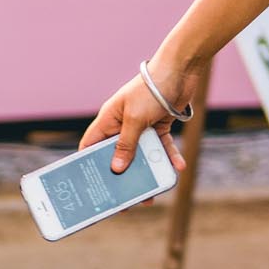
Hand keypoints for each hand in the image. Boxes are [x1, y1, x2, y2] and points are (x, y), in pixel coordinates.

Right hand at [79, 62, 194, 183]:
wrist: (180, 70)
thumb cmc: (151, 89)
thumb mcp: (135, 119)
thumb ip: (126, 144)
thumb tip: (116, 168)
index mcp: (109, 120)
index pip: (91, 145)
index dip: (88, 163)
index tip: (90, 184)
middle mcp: (122, 124)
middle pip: (118, 155)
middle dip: (122, 175)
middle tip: (125, 197)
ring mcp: (142, 126)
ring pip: (142, 154)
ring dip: (148, 170)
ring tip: (152, 191)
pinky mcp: (159, 125)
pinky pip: (162, 146)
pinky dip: (169, 156)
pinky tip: (178, 168)